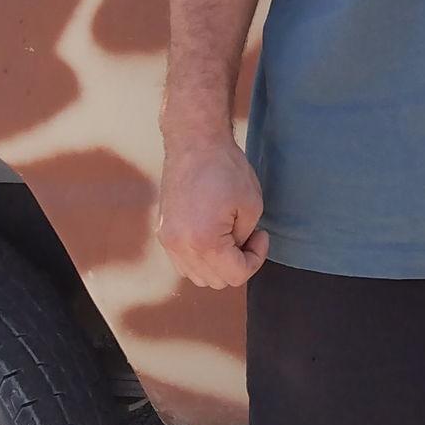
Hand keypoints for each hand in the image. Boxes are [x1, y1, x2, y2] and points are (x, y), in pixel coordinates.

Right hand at [156, 134, 269, 287]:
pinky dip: (202, 258)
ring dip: (219, 264)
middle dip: (238, 263)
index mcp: (204, 242)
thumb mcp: (251, 206)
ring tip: (230, 234)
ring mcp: (168, 241)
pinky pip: (184, 262)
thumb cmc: (227, 170)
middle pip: (216, 281)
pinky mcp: (163, 232)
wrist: (194, 143)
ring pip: (198, 276)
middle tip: (248, 234)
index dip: (256, 259)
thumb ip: (245, 239)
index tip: (261, 235)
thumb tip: (238, 252)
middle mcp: (180, 247)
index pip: (236, 276)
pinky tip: (214, 235)